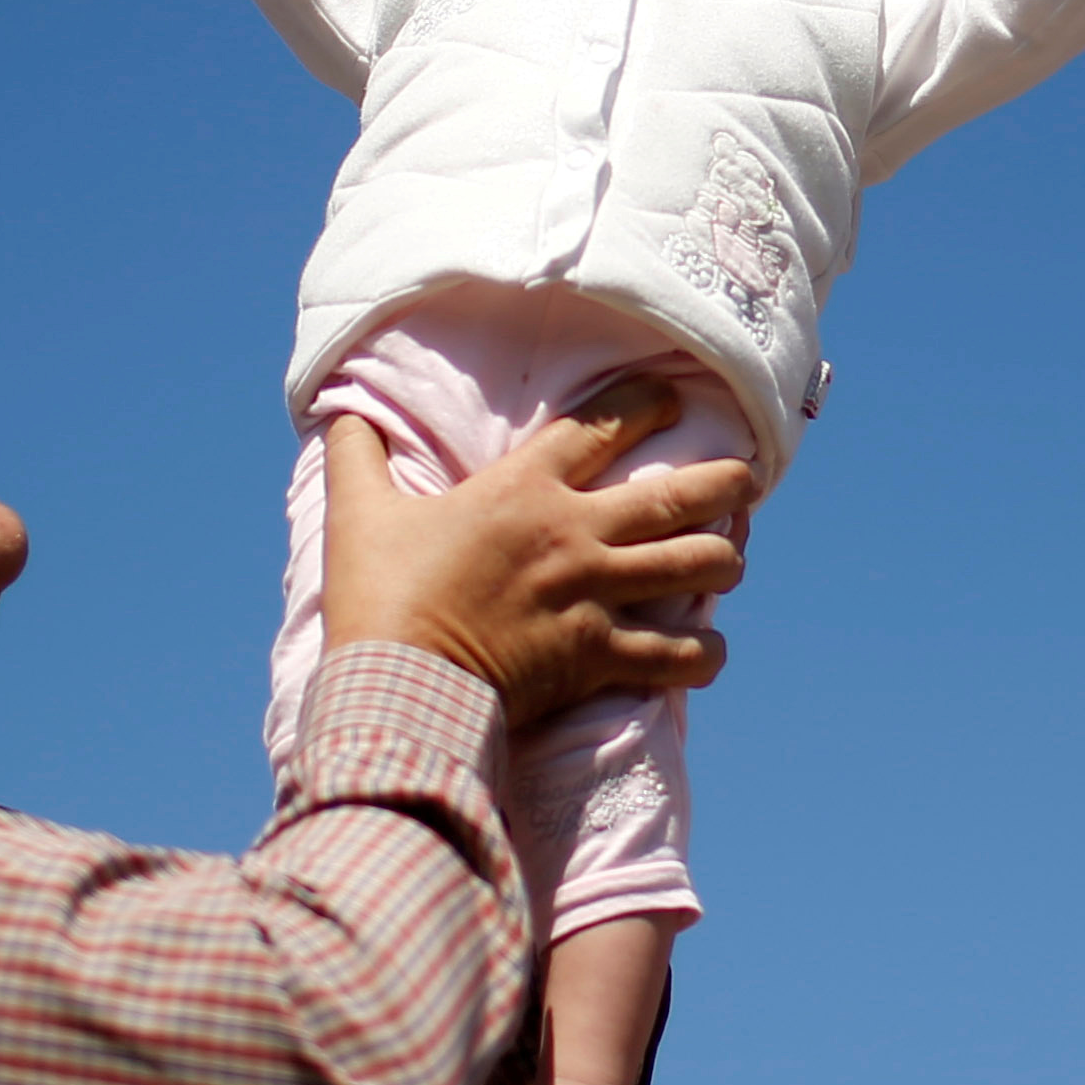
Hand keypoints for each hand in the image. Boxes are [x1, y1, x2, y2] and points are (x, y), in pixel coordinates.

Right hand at [318, 382, 748, 727]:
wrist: (399, 686)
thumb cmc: (378, 599)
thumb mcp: (358, 515)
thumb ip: (356, 456)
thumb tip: (337, 411)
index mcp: (523, 489)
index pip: (602, 425)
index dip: (646, 403)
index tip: (673, 398)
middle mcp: (574, 534)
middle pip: (679, 495)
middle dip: (725, 482)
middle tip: (746, 479)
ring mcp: (594, 595)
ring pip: (696, 567)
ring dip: (724, 562)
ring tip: (732, 561)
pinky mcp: (599, 657)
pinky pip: (677, 655)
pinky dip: (702, 655)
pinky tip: (710, 652)